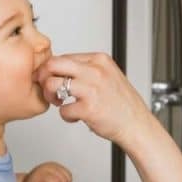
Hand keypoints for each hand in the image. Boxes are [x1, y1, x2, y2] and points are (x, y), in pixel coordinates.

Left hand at [35, 53, 156, 149]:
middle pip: (53, 64)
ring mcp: (91, 89)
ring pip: (52, 85)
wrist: (137, 125)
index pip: (64, 57)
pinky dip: (66, 116)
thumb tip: (61, 68)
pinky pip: (63, 110)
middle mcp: (95, 71)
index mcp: (99, 60)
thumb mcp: (109, 75)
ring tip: (60, 103)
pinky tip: (76, 116)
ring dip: (51, 96)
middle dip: (44, 77)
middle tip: (47, 88)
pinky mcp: (88, 108)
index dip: (53, 70)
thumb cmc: (123, 104)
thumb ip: (87, 69)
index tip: (51, 79)